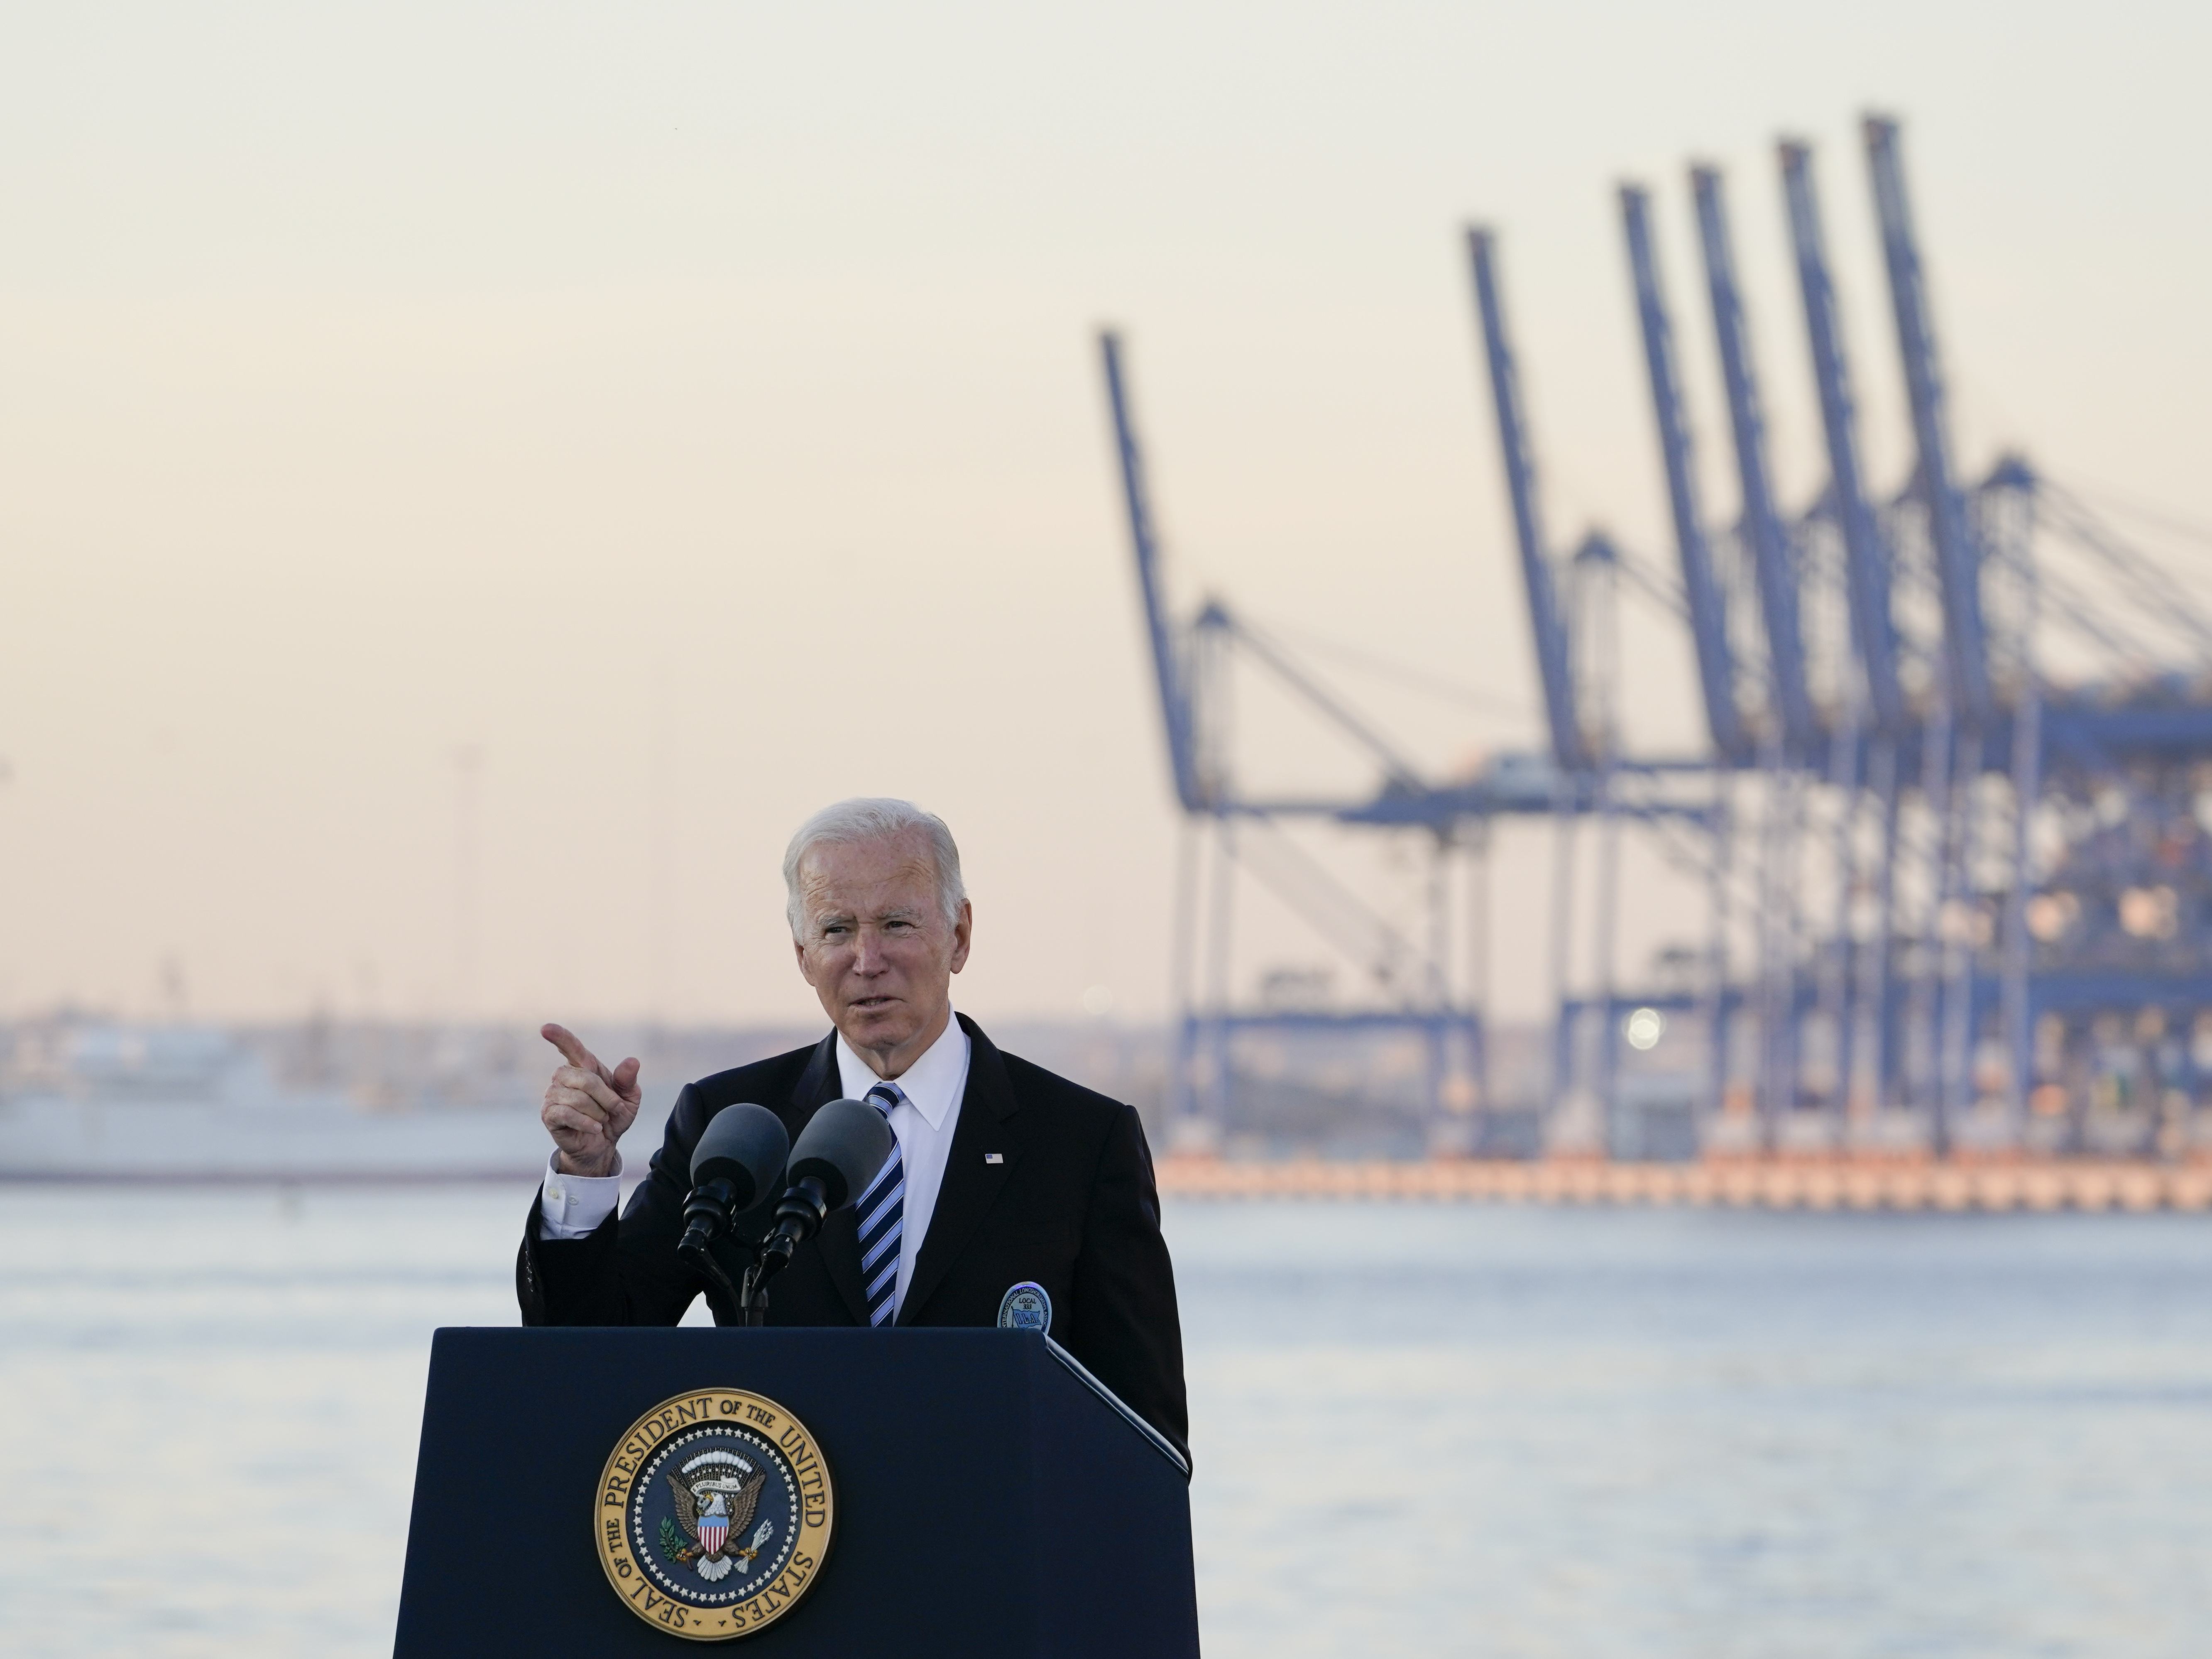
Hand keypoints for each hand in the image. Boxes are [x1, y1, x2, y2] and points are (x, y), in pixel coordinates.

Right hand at [539, 1023, 640, 1177]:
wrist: (603, 1144)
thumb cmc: (614, 1116)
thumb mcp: (629, 1099)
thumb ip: (628, 1080)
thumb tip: (632, 1061)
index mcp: (584, 1067)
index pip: (571, 1047)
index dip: (559, 1037)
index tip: (545, 1028)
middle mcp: (564, 1077)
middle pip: (585, 1078)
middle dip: (606, 1096)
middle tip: (614, 1109)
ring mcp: (553, 1095)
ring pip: (577, 1098)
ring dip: (597, 1111)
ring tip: (601, 1120)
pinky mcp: (548, 1114)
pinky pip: (567, 1113)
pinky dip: (586, 1122)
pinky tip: (594, 1128)